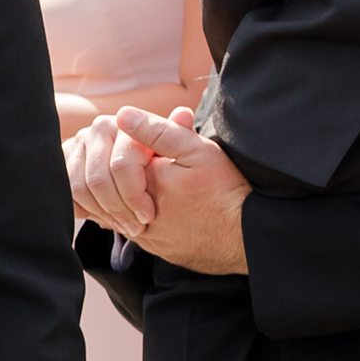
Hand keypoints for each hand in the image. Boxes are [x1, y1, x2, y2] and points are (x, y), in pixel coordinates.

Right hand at [66, 102, 192, 237]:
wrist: (162, 185)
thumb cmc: (178, 171)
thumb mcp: (188, 152)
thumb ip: (183, 136)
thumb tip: (182, 112)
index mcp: (125, 123)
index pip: (121, 165)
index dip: (135, 194)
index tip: (148, 215)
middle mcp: (99, 129)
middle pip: (98, 179)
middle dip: (118, 208)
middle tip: (136, 226)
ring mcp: (79, 145)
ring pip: (80, 188)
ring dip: (104, 212)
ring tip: (125, 224)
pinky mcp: (66, 162)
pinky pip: (68, 193)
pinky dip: (87, 210)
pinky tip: (107, 217)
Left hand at [110, 108, 249, 272]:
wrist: (244, 236)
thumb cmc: (224, 190)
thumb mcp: (197, 150)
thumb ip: (158, 130)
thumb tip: (123, 114)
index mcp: (144, 181)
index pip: (119, 156)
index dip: (142, 147)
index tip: (166, 152)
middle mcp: (135, 211)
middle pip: (115, 182)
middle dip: (132, 169)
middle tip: (166, 169)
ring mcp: (142, 233)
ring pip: (117, 207)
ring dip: (128, 193)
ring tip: (163, 187)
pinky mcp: (150, 247)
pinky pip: (130, 227)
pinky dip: (136, 213)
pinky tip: (159, 206)